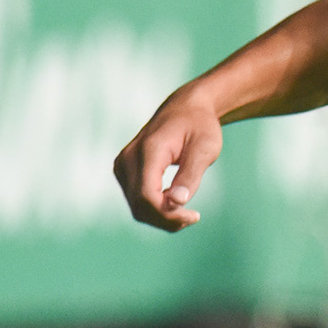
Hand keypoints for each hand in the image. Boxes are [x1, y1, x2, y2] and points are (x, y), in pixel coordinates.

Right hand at [113, 87, 222, 230]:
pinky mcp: (124, 171)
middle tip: (193, 218)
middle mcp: (128, 158)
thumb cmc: (199, 126)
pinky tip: (175, 205)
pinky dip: (155, 209)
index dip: (168, 214)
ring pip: (136, 207)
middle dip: (166, 219)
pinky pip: (136, 200)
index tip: (194, 216)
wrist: (185, 108)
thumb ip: (190, 175)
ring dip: (161, 217)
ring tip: (187, 214)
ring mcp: (122, 165)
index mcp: (149, 150)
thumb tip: (177, 202)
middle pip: (139, 205)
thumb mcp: (205, 148)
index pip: (147, 195)